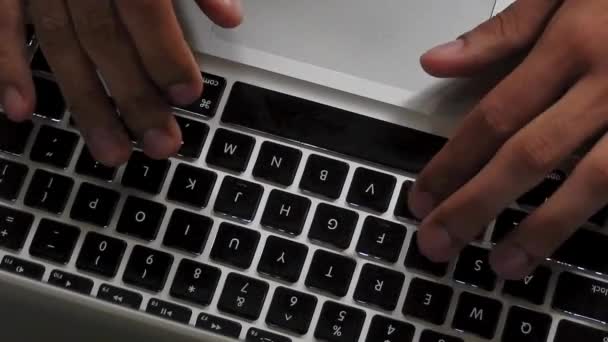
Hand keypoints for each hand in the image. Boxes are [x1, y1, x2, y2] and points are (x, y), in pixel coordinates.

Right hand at [1, 0, 241, 164]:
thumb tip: (229, 15)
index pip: (144, 5)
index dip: (166, 52)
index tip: (187, 94)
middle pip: (105, 38)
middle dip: (134, 96)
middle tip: (160, 144)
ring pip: (58, 44)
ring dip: (85, 102)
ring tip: (111, 151)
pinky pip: (0, 22)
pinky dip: (6, 65)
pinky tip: (19, 109)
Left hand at [410, 0, 607, 279]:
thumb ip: (505, 30)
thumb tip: (438, 61)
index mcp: (573, 42)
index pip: (494, 117)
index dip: (453, 163)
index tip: (423, 198)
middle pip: (529, 157)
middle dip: (477, 205)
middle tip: (438, 243)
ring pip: (592, 182)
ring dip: (542, 228)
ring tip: (503, 263)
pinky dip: (604, 212)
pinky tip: (574, 239)